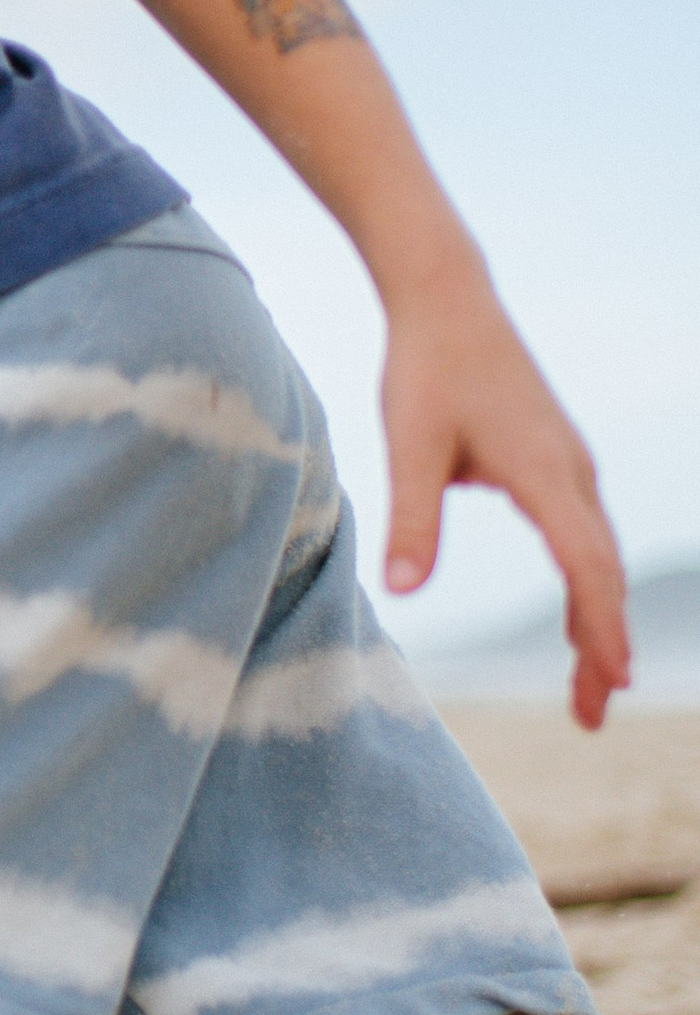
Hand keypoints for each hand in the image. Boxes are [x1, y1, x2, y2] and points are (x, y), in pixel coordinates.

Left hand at [378, 270, 629, 729]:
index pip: (587, 567)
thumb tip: (404, 590)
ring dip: (597, 617)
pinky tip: (578, 614)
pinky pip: (584, 533)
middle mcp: (572, 471)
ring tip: (590, 682)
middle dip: (601, 645)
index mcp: (543, 473)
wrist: (447, 299)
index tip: (610, 682)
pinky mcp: (556, 458)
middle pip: (602, 573)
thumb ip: (412, 518)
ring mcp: (570, 464)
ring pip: (597, 555)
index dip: (601, 628)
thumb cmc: (426, 369)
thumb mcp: (409, 447)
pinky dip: (587, 581)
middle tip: (591, 715)